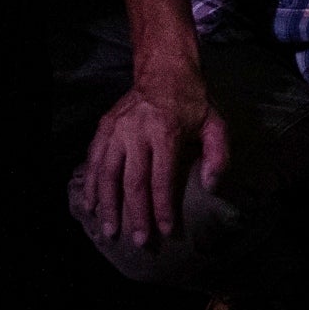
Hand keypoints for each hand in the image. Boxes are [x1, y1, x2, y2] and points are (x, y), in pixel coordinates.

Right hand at [77, 56, 228, 249]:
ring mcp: (117, 128)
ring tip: (109, 229)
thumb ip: (217, 154)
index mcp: (165, 131)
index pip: (162, 178)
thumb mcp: (215, 122)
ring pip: (107, 172)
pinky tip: (91, 203)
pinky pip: (93, 159)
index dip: (162, 206)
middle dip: (135, 213)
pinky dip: (91, 183)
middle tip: (139, 240)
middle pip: (133, 180)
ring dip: (107, 204)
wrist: (164, 69)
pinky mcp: (104, 126)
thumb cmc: (192, 102)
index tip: (165, 230)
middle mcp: (137, 131)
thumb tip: (210, 185)